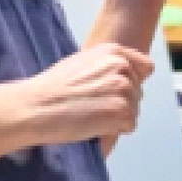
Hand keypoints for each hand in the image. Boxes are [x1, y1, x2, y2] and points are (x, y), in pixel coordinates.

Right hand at [24, 43, 154, 145]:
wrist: (37, 106)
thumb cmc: (54, 86)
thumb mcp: (82, 61)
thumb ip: (107, 63)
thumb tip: (133, 70)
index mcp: (112, 51)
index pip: (144, 67)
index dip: (130, 81)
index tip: (111, 89)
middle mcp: (122, 67)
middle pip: (138, 91)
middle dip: (122, 100)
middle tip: (93, 104)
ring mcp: (123, 90)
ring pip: (134, 109)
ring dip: (117, 116)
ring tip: (92, 114)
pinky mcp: (122, 112)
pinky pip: (129, 125)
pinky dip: (115, 129)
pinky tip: (95, 124)